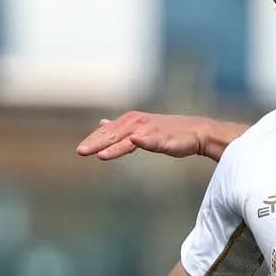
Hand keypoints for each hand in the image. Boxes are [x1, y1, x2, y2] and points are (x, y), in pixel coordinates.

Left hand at [76, 111, 208, 160]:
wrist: (195, 131)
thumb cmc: (167, 131)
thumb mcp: (139, 126)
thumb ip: (119, 127)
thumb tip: (101, 123)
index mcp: (131, 121)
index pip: (108, 131)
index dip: (94, 140)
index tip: (80, 150)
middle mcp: (138, 124)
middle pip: (115, 135)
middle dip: (97, 143)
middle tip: (81, 152)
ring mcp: (151, 131)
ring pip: (129, 140)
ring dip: (116, 147)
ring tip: (101, 155)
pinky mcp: (165, 140)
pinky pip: (153, 141)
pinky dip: (144, 141)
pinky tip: (136, 141)